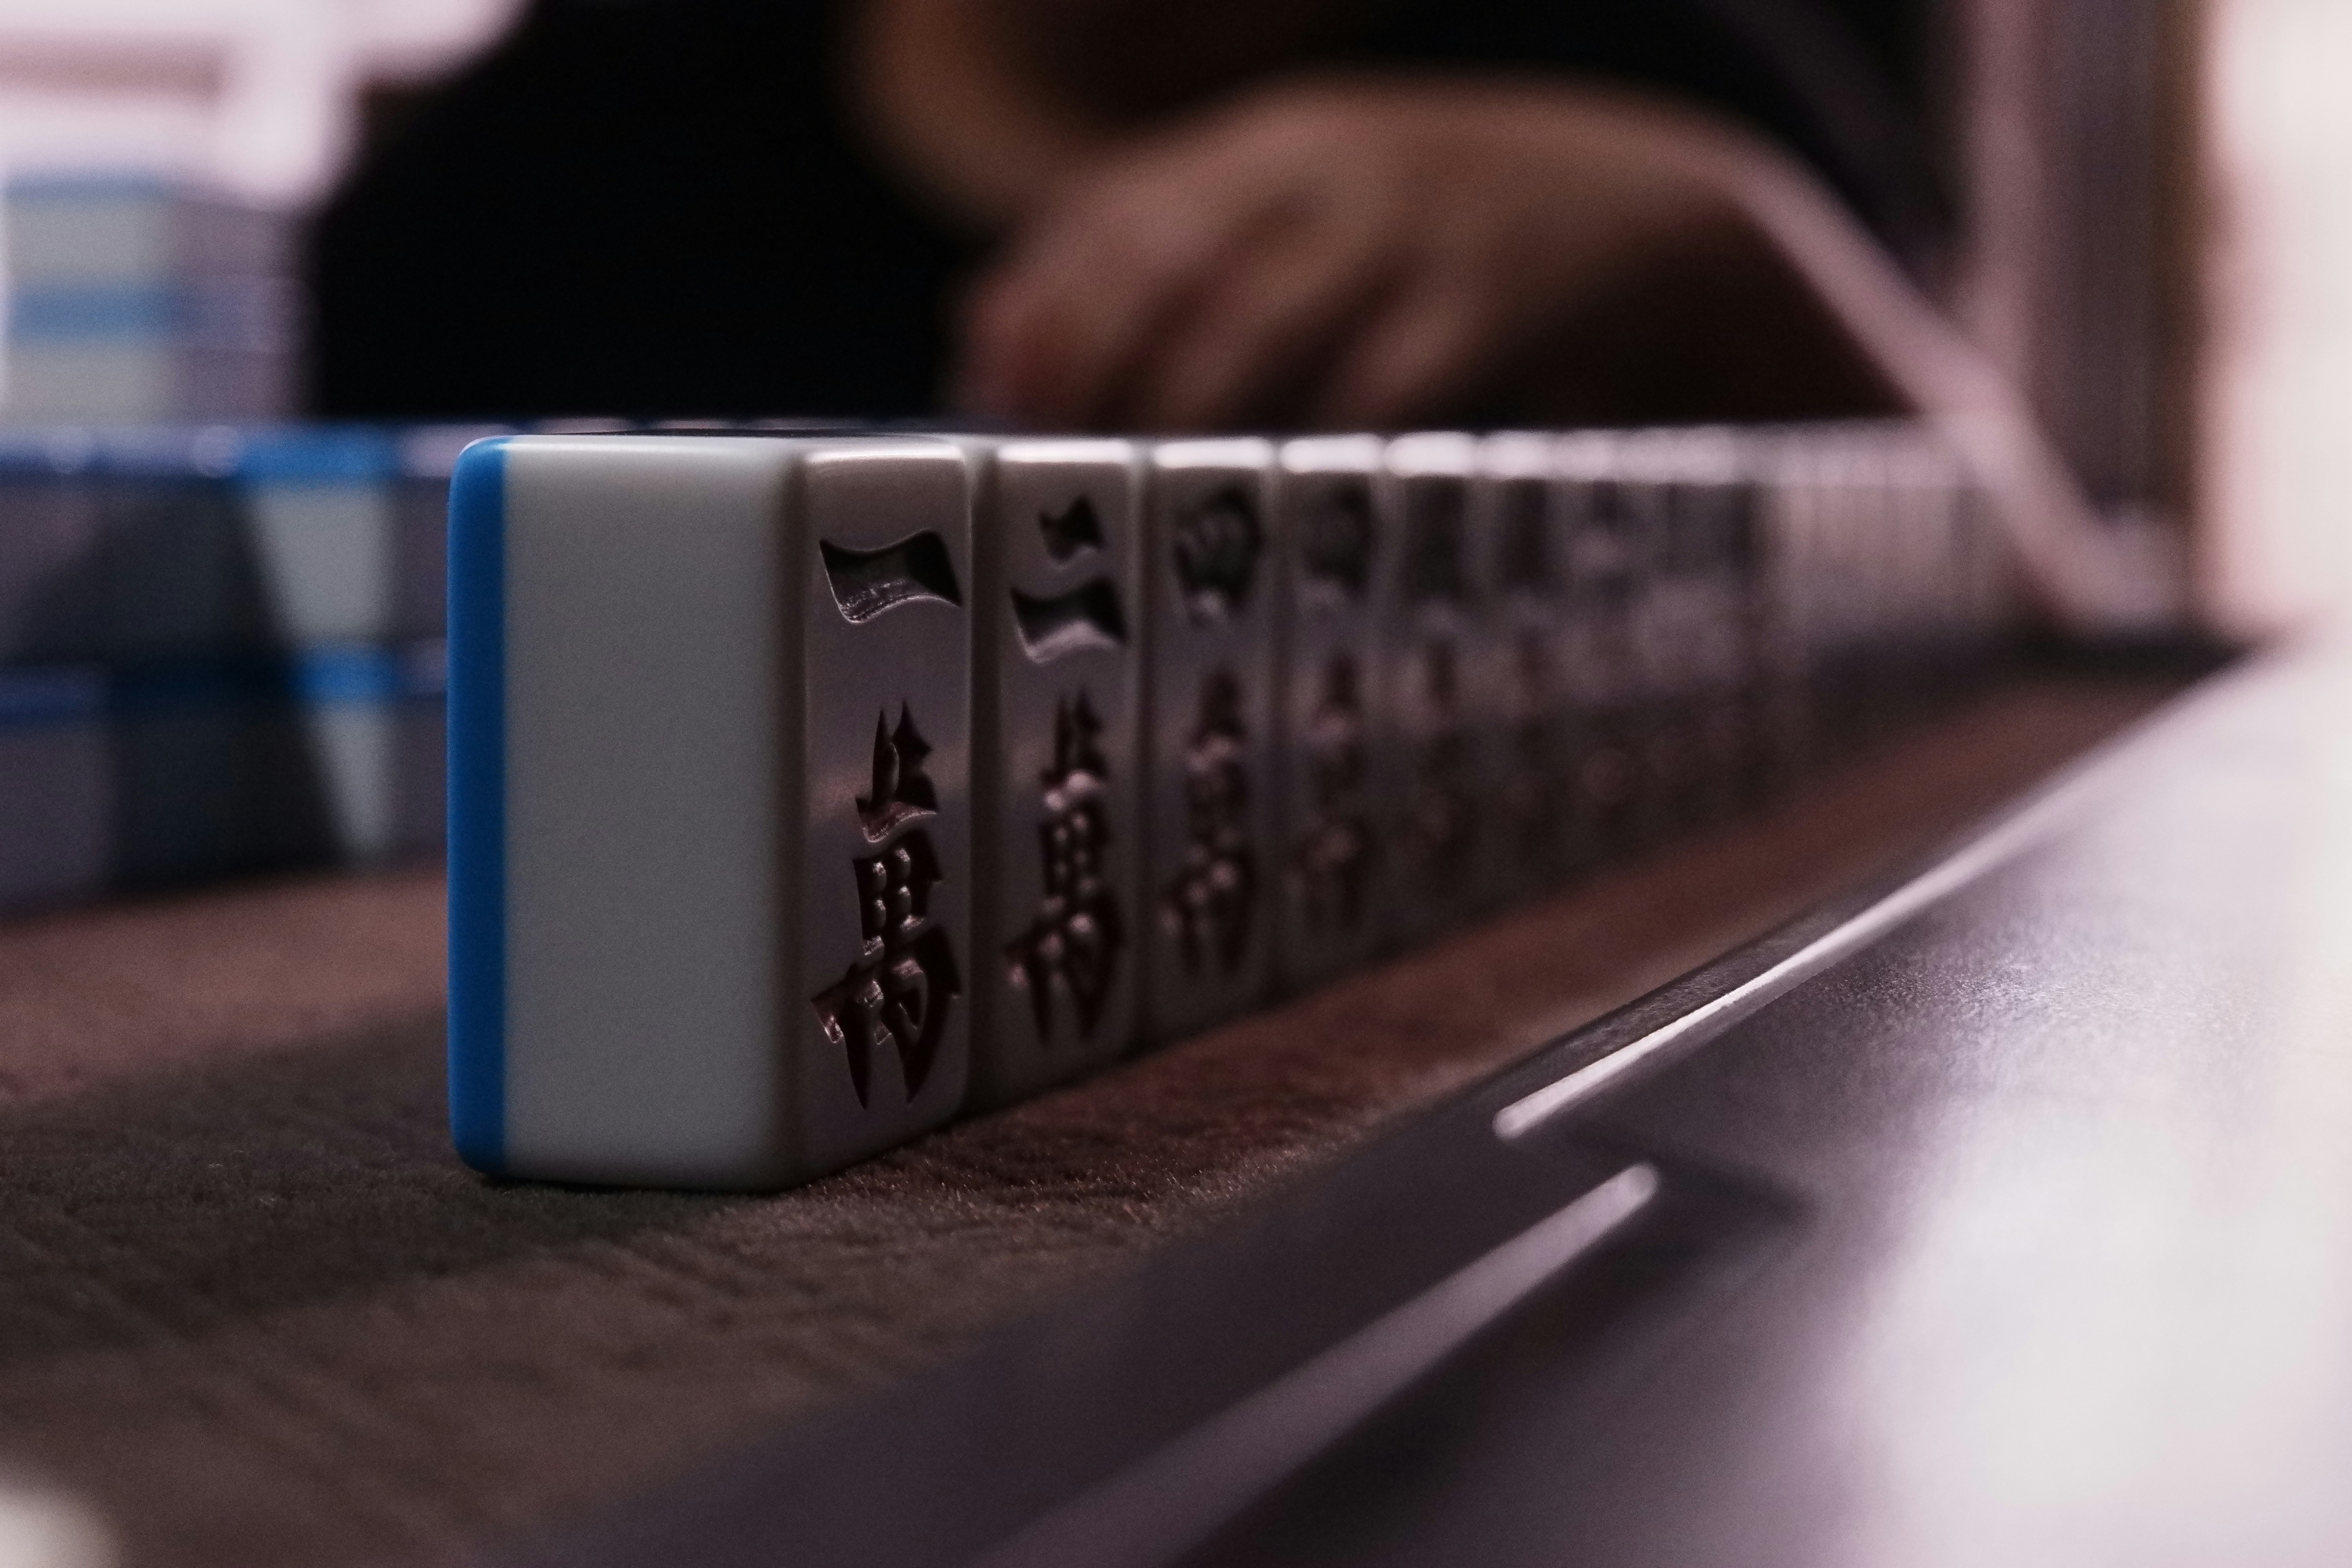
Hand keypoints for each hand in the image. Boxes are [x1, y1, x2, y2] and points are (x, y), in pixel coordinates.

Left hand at [953, 77, 1898, 430]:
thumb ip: (1189, 264)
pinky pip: (1374, 389)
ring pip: (1252, 330)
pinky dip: (1311, 453)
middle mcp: (1333, 164)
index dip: (1040, 308)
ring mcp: (1417, 224)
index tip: (987, 403)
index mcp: (1281, 140)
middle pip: (1164, 269)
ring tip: (1133, 516)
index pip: (1114, 210)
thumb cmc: (1464, 252)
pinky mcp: (1495, 297)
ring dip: (1179, 428)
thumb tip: (994, 337)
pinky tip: (1268, 516)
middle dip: (1092, 378)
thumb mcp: (1331, 221)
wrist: (1676, 218)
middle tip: (1048, 483)